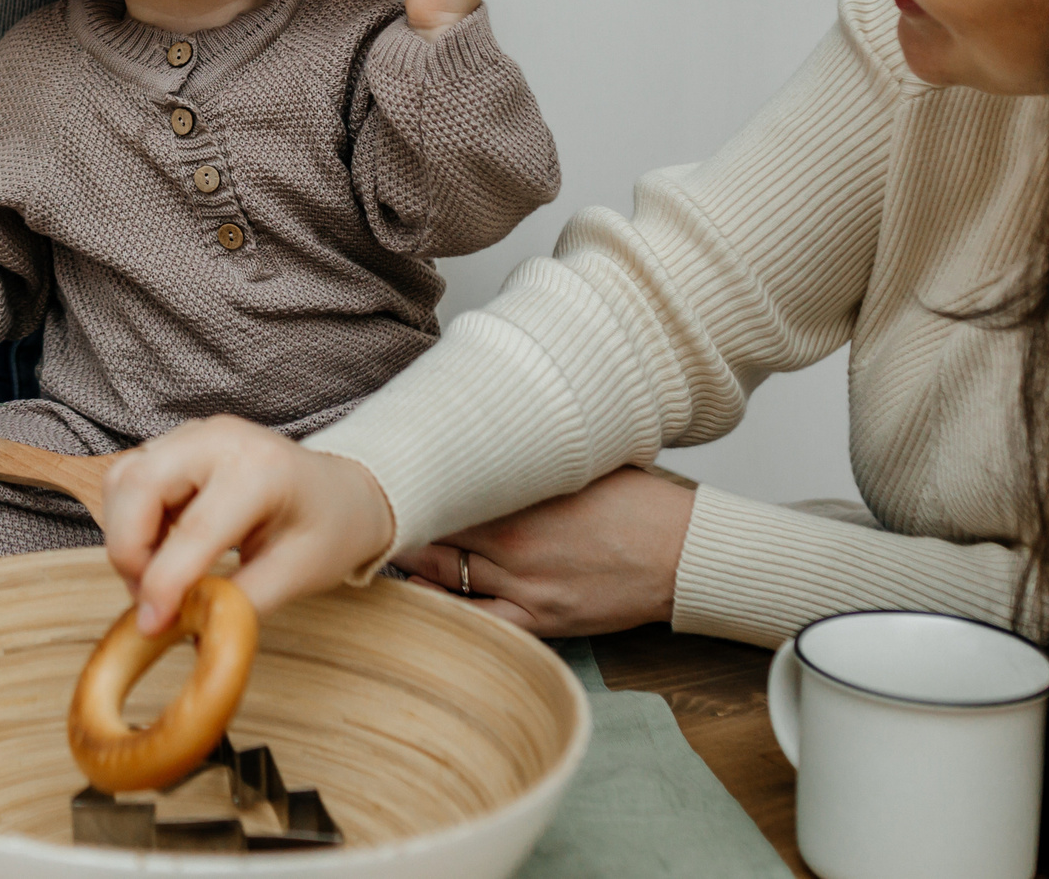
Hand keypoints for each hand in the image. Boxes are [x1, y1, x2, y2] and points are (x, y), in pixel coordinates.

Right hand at [102, 416, 396, 633]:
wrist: (343, 493)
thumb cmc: (328, 530)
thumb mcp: (294, 576)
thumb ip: (236, 604)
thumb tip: (178, 628)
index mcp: (262, 470)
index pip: (194, 528)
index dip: (163, 583)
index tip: (151, 625)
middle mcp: (221, 439)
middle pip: (138, 485)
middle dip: (128, 551)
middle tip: (149, 600)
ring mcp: (196, 434)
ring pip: (124, 479)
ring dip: (125, 536)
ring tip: (158, 577)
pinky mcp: (179, 443)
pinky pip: (131, 478)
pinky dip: (131, 520)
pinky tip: (162, 550)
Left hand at [390, 466, 696, 637]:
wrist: (684, 552)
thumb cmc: (637, 500)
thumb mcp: (579, 461)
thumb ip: (527, 454)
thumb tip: (487, 426)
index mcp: (520, 495)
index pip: (442, 487)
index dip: (408, 481)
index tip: (380, 472)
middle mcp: (514, 542)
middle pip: (430, 532)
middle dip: (397, 524)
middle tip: (364, 514)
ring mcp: (525, 585)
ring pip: (442, 577)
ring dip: (411, 565)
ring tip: (378, 554)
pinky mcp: (543, 619)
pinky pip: (480, 622)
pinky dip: (448, 613)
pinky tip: (421, 601)